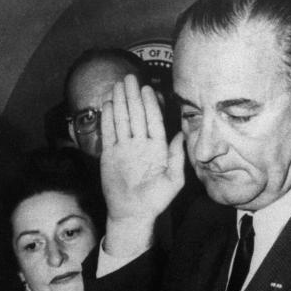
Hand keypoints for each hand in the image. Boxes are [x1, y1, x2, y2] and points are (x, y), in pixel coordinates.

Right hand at [100, 75, 185, 257]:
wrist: (132, 213)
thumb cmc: (155, 201)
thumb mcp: (173, 181)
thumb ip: (177, 158)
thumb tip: (181, 135)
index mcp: (157, 149)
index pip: (153, 121)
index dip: (150, 104)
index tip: (147, 88)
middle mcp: (141, 145)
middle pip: (137, 115)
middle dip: (134, 96)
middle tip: (130, 77)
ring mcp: (125, 148)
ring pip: (123, 120)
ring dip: (121, 102)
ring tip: (119, 85)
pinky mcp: (110, 154)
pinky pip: (109, 132)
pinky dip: (109, 117)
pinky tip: (109, 103)